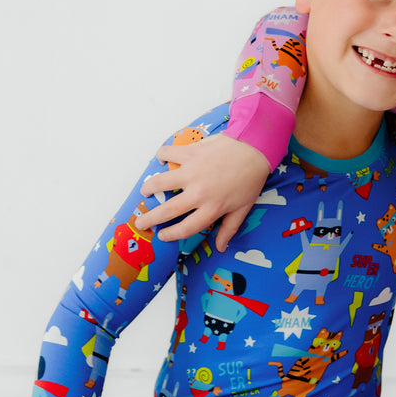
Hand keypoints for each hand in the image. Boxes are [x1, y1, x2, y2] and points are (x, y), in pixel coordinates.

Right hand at [136, 135, 271, 251]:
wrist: (254, 148)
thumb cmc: (250, 179)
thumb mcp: (243, 209)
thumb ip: (229, 229)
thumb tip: (221, 248)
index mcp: (212, 208)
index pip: (186, 228)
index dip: (171, 234)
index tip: (162, 235)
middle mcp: (199, 193)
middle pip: (167, 211)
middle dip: (150, 219)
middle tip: (140, 223)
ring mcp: (192, 172)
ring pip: (160, 182)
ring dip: (149, 188)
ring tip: (144, 191)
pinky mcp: (190, 153)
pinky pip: (167, 154)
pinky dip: (161, 156)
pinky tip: (162, 160)